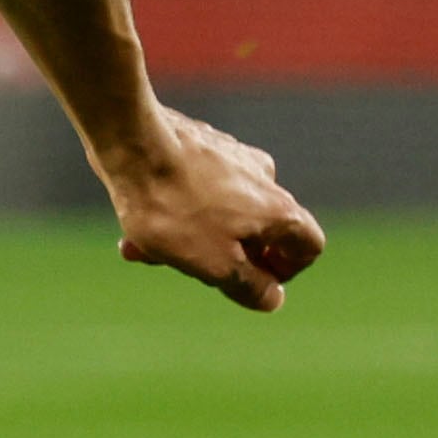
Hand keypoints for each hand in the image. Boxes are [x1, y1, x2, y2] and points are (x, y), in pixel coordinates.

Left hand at [99, 105, 325, 311]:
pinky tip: (133, 215)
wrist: (129, 139)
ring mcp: (228, 154)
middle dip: (216, 255)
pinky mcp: (193, 142)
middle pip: (254, 229)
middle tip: (179, 267)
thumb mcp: (215, 265)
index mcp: (278, 208)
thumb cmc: (173, 206)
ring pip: (214, 208)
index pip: (308, 244)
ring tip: (143, 247)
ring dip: (184, 233)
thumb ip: (250, 287)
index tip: (252, 280)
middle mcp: (261, 176)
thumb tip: (273, 298)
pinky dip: (169, 205)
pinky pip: (190, 185)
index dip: (287, 270)